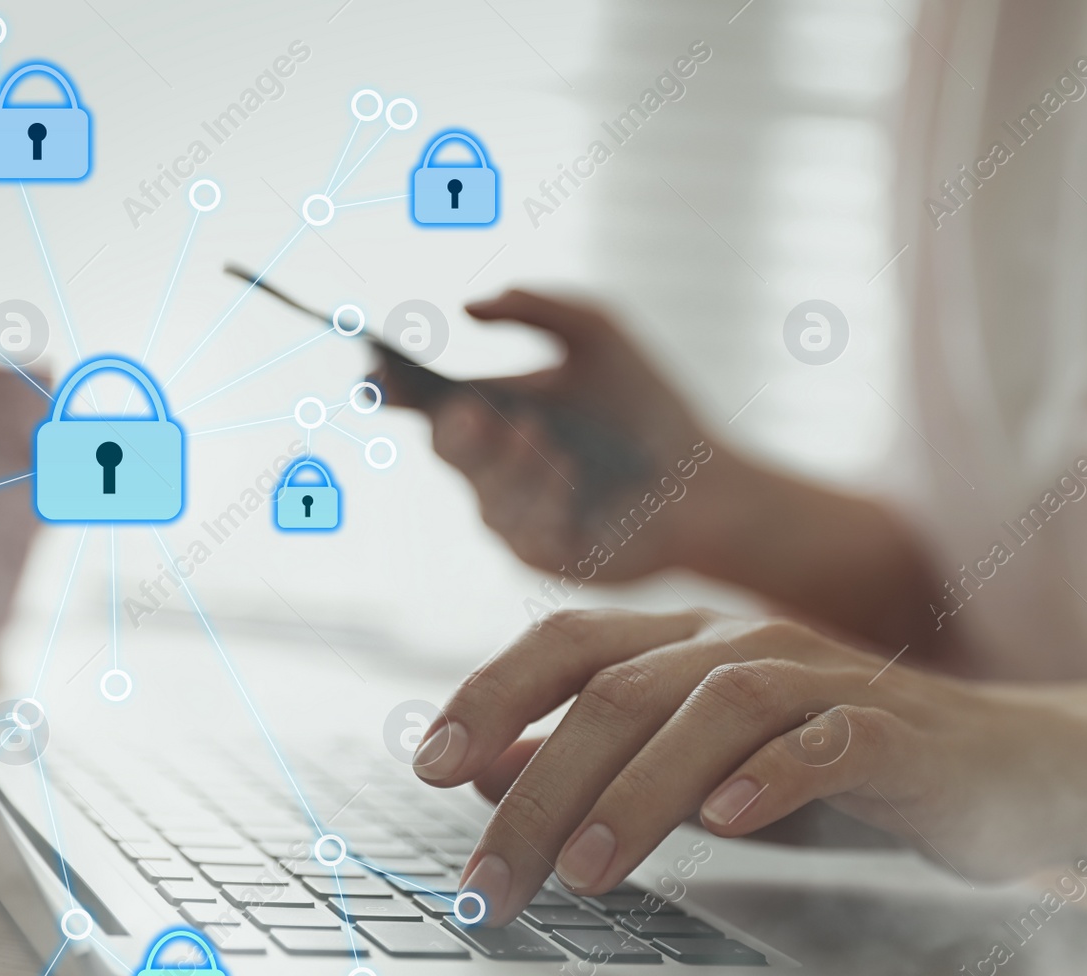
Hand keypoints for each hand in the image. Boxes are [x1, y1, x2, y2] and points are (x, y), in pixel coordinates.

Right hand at [411, 290, 724, 580]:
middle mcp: (493, 468)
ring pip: (487, 496)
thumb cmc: (649, 407)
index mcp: (492, 413)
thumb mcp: (599, 334)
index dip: (393, 387)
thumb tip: (468, 307)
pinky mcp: (547, 557)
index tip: (381, 368)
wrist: (705, 479)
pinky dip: (547, 501)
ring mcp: (516, 517)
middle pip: (448, 449)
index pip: (426, 402)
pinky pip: (527, 536)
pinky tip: (571, 475)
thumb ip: (536, 307)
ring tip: (541, 436)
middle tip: (474, 410)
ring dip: (512, 465)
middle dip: (456, 430)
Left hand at [415, 609, 1086, 924]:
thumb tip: (482, 766)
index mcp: (691, 642)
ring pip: (713, 709)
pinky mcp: (899, 732)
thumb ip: (600, 754)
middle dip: (538, 783)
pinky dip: (774, 778)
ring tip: (582, 869)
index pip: (569, 640)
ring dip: (638, 791)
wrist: (1007, 765)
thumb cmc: (838, 763)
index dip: (492, 689)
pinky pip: (830, 741)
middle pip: (621, 689)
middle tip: (489, 877)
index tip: (427, 761)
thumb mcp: (701, 759)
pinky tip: (730, 825)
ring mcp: (826, 680)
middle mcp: (748, 643)